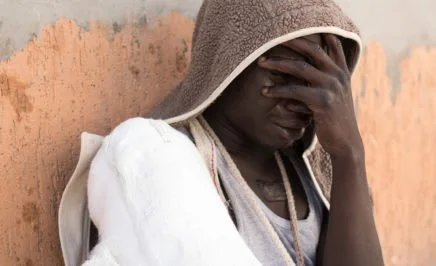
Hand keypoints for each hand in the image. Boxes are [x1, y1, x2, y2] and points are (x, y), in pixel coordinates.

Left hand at [259, 34, 362, 158]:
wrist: (345, 143)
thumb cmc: (332, 121)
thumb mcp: (329, 98)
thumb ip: (317, 85)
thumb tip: (295, 82)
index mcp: (342, 72)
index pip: (331, 46)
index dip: (313, 37)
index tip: (292, 33)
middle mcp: (338, 75)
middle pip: (312, 50)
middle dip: (290, 44)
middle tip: (269, 45)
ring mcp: (332, 86)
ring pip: (300, 67)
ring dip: (278, 64)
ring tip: (261, 64)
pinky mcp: (323, 101)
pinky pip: (295, 91)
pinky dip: (278, 90)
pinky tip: (266, 91)